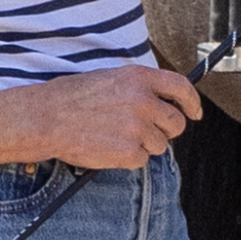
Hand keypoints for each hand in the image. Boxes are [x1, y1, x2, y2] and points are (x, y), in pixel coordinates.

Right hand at [24, 65, 204, 169]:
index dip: (192, 103)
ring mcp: (138, 127)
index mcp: (139, 78)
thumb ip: (139, 88)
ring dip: (143, 145)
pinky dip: (128, 159)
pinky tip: (109, 148)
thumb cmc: (72, 98)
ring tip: (116, 137)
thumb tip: (162, 103)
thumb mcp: (110, 78)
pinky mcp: (129, 151)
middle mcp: (143, 101)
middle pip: (176, 123)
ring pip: (160, 145)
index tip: (195, 113)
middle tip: (146, 132)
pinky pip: (142, 160)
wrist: (45, 118)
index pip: (181, 88)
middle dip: (166, 131)